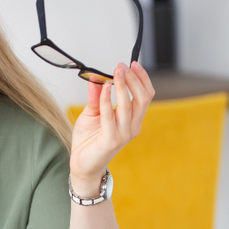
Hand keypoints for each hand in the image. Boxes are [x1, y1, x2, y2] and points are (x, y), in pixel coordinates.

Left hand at [69, 61, 154, 192]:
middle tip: (123, 66)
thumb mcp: (92, 113)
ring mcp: (124, 134)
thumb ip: (96, 97)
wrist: (82, 164)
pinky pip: (110, 115)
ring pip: (129, 105)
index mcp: (132, 119)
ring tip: (116, 72)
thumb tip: (95, 78)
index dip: (142, 79)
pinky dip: (107, 99)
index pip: (145, 96)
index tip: (132, 64)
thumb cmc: (89, 140)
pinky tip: (105, 88)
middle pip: (143, 99)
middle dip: (134, 79)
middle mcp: (132, 126)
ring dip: (122, 86)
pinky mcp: (112, 139)